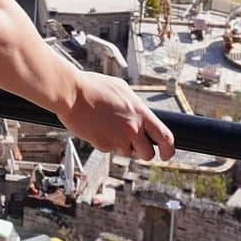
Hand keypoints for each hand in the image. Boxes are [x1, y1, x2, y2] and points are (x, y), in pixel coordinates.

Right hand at [55, 71, 174, 161]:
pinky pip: (108, 149)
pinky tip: (95, 127)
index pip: (166, 137)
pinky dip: (103, 142)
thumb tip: (140, 112)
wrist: (71, 93)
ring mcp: (118, 139)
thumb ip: (134, 104)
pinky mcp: (103, 145)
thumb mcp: (121, 88)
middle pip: (148, 153)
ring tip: (107, 128)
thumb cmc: (92, 87)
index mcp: (140, 112)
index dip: (169, 149)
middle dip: (142, 151)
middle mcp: (132, 128)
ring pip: (127, 153)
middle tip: (134, 144)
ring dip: (120, 145)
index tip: (166, 154)